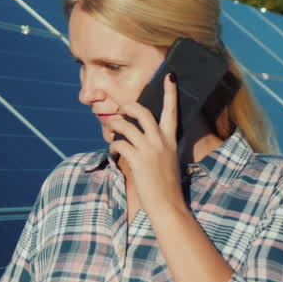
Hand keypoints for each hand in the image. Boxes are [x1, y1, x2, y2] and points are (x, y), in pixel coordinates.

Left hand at [107, 73, 184, 216]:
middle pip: (143, 112)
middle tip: (121, 109)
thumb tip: (136, 136)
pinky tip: (113, 150)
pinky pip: (119, 144)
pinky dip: (113, 145)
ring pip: (125, 126)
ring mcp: (149, 150)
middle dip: (128, 106)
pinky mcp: (138, 160)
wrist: (168, 204)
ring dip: (114, 125)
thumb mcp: (167, 160)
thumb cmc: (166, 184)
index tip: (170, 76)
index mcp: (171, 140)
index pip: (172, 111)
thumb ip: (157, 146)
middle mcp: (161, 141)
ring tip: (110, 130)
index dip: (170, 92)